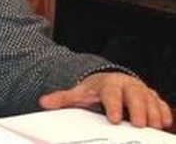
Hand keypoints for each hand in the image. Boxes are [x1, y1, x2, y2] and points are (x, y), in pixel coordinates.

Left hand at [39, 72, 172, 129]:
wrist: (110, 81)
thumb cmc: (94, 91)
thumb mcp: (79, 94)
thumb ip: (63, 99)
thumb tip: (43, 102)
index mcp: (108, 84)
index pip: (111, 94)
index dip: (114, 106)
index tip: (115, 119)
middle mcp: (127, 85)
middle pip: (135, 95)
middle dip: (138, 109)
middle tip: (140, 125)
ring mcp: (141, 91)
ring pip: (150, 99)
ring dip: (153, 113)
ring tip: (153, 127)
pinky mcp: (152, 97)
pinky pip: (161, 104)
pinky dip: (164, 112)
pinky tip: (164, 123)